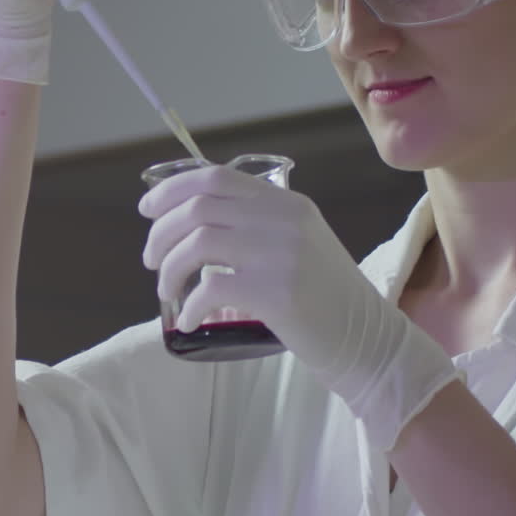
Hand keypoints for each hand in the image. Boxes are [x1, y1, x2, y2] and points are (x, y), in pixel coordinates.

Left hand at [138, 164, 461, 450]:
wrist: (369, 339)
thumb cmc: (324, 297)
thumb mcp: (296, 242)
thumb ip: (254, 224)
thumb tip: (189, 222)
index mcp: (285, 202)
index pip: (214, 177)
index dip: (171, 189)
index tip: (146, 210)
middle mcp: (282, 219)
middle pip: (197, 208)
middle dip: (160, 234)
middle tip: (149, 260)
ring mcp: (280, 253)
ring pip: (196, 243)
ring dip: (168, 268)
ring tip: (165, 290)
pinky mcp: (276, 292)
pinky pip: (210, 288)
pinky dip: (190, 305)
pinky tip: (190, 320)